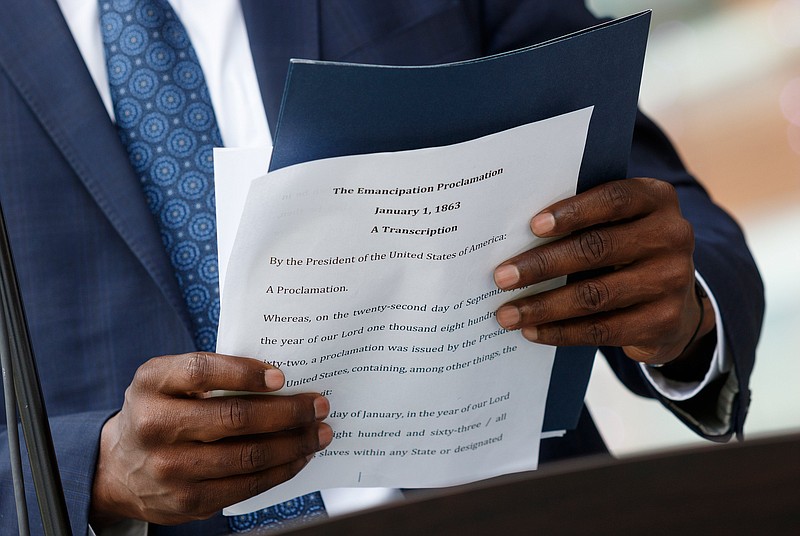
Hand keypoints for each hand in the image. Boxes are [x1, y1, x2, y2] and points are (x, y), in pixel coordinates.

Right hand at [89, 352, 330, 526]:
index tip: (281, 376)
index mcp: (153, 384)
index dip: (245, 373)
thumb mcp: (168, 380)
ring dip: (294, 444)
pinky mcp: (188, 501)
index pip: (201, 371)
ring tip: (318, 433)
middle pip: (234, 418)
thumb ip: (210, 373)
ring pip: (248, 456)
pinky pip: (246, 485)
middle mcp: (155, 426)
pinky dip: (281, 470)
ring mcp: (170, 469)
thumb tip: (279, 379)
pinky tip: (298, 457)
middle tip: (318, 405)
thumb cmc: (160, 411)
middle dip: (287, 412)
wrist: (118, 467)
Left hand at [493, 178, 714, 365]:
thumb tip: (513, 235)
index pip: (614, 199)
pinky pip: (602, 329)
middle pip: (597, 248)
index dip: (573, 212)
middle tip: (501, 277)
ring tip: (507, 313)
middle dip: (542, 265)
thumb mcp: (616, 225)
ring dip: (543, 306)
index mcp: (656, 200)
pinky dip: (560, 331)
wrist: (675, 302)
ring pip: (595, 295)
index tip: (533, 227)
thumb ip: (582, 220)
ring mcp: (672, 281)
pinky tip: (532, 330)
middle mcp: (672, 237)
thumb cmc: (625, 251)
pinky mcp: (662, 322)